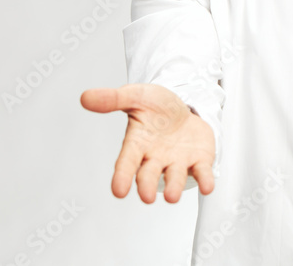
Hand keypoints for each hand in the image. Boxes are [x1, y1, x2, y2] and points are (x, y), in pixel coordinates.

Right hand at [80, 83, 215, 203]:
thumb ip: (114, 99)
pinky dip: (205, 180)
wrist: (183, 106)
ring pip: (175, 177)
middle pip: (149, 175)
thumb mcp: (136, 96)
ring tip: (173, 197)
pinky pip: (202, 172)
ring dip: (174, 186)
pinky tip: (207, 186)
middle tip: (147, 197)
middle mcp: (155, 158)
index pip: (126, 162)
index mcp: (137, 144)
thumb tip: (85, 97)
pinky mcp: (199, 160)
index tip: (118, 190)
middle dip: (148, 186)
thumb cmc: (155, 107)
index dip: (122, 176)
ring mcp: (177, 161)